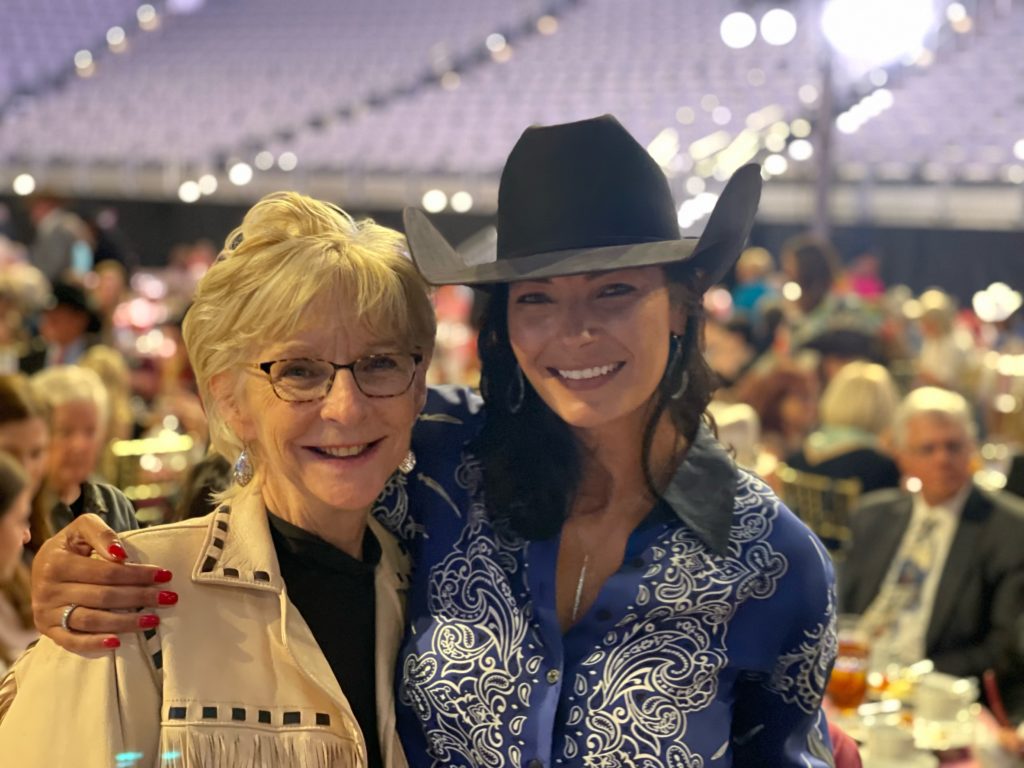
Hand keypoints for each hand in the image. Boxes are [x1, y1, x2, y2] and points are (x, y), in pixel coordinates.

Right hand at [32, 514, 176, 653]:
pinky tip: (118, 642)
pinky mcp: (47, 630)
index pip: (106, 572)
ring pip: (91, 621)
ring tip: (153, 619)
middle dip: (140, 597)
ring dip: (126, 622)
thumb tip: (121, 555)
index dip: (137, 574)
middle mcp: (48, 589)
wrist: (45, 564)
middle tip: (168, 598)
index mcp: (57, 562)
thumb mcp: (82, 528)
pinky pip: (72, 641)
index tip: (164, 575)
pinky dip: (94, 644)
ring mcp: (46, 612)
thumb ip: (102, 534)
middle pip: (103, 597)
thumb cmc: (71, 546)